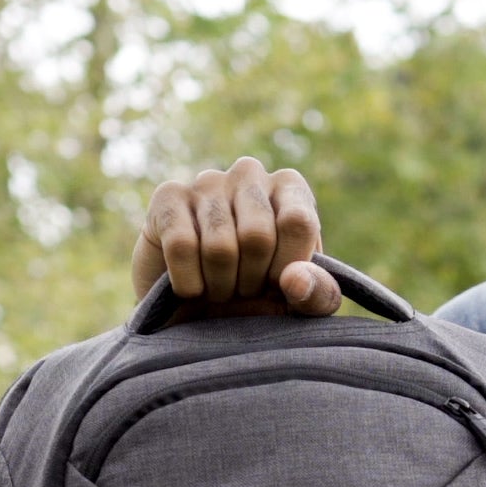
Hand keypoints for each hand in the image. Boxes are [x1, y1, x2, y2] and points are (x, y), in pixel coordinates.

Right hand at [131, 158, 338, 315]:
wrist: (197, 312)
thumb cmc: (259, 299)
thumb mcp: (301, 304)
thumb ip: (317, 294)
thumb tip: (293, 280)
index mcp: (291, 188)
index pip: (297, 223)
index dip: (286, 268)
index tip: (277, 287)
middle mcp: (250, 173)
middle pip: (257, 236)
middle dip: (251, 281)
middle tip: (243, 290)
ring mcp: (206, 181)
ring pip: (218, 247)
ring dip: (220, 287)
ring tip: (219, 288)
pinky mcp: (167, 198)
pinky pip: (181, 246)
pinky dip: (188, 284)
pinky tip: (190, 287)